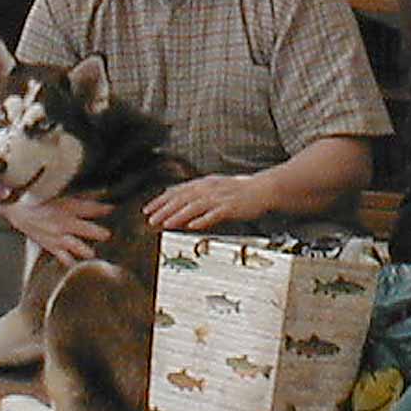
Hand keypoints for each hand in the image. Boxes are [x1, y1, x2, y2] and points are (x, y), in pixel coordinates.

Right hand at [0, 195, 112, 265]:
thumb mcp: (60, 193)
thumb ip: (80, 195)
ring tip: (94, 253)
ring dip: (87, 250)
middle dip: (99, 233)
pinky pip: (64, 258)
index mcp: (67, 206)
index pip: (91, 208)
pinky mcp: (51, 246)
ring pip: (78, 247)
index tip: (113, 209)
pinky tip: (77, 264)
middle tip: (107, 235)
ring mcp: (58, 236)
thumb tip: (102, 191)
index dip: (104, 208)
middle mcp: (64, 222)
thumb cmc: (37, 199)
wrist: (16, 209)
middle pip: (88, 230)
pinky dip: (70, 261)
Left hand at [143, 173, 261, 230]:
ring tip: (165, 224)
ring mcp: (219, 197)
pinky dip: (202, 219)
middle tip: (150, 220)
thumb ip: (198, 195)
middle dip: (164, 209)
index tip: (147, 210)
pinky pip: (214, 214)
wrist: (263, 189)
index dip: (161, 200)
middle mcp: (208, 188)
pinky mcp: (230, 207)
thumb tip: (180, 203)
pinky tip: (192, 226)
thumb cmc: (239, 191)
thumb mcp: (215, 188)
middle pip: (182, 199)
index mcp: (203, 183)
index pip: (177, 191)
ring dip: (178, 215)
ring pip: (194, 206)